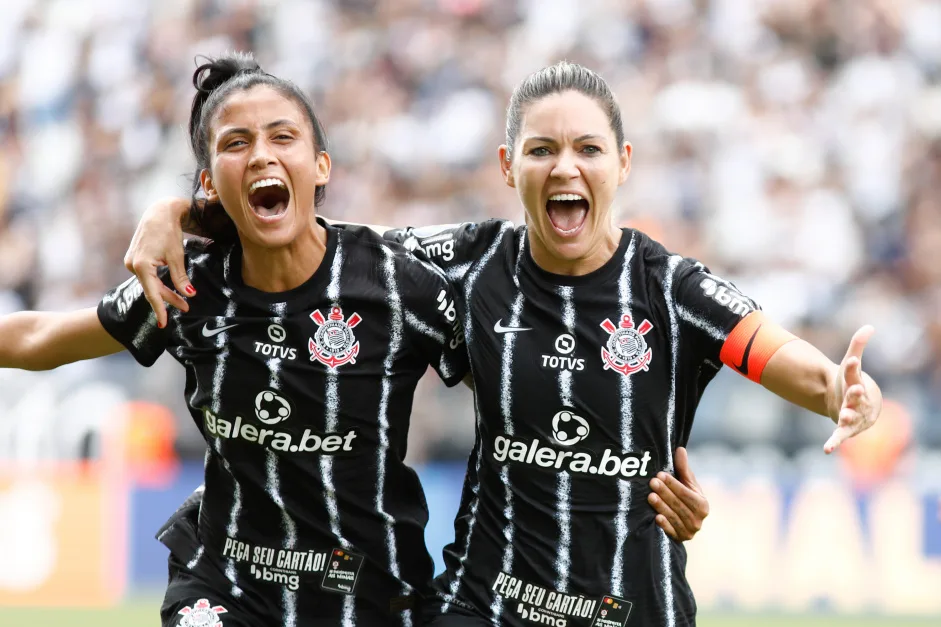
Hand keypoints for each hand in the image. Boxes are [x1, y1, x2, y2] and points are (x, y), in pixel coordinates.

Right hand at [123, 197, 192, 327]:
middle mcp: (132, 265)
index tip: (164, 324)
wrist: (159, 212)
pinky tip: (169, 289)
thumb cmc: (169, 231)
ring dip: (165, 291)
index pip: (152, 293)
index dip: (159, 309)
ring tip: (182, 301)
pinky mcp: (134, 259)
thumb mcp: (178, 256)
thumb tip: (189, 295)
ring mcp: (131, 262)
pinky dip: (158, 282)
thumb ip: (181, 277)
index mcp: (142, 265)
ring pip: (150, 283)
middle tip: (186, 308)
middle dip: (169, 299)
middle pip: (152, 289)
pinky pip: (147, 276)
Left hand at [648, 447, 708, 540]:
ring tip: (650, 496)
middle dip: (665, 493)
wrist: (684, 521)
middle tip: (652, 482)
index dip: (673, 484)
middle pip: (679, 504)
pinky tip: (656, 517)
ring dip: (662, 507)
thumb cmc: (684, 497)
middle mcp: (699, 519)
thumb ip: (683, 468)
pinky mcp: (680, 539)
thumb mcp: (687, 484)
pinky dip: (664, 525)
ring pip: (674, 517)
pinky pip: (671, 532)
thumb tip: (680, 449)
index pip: (686, 493)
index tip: (660, 474)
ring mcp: (690, 531)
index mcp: (703, 504)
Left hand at [823, 325, 880, 453]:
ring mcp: (852, 415)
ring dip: (847, 417)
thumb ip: (857, 346)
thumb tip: (869, 326)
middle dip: (856, 393)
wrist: (859, 407)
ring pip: (851, 416)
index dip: (854, 367)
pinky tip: (827, 449)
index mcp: (856, 384)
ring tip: (842, 416)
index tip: (852, 359)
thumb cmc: (853, 384)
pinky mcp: (845, 428)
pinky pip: (840, 436)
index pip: (855, 374)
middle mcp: (856, 401)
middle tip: (856, 389)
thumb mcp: (850, 366)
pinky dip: (834, 443)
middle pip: (857, 396)